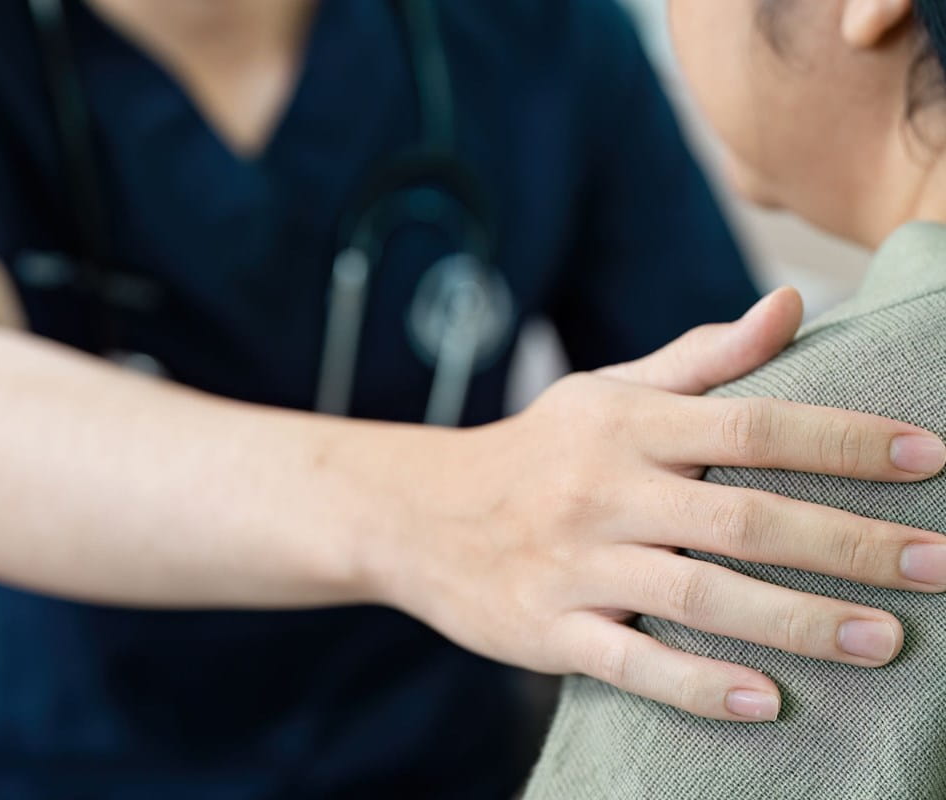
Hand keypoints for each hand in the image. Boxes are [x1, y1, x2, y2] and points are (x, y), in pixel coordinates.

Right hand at [377, 288, 945, 721]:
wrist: (422, 512)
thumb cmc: (537, 450)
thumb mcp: (608, 393)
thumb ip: (703, 360)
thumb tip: (790, 306)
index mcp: (626, 426)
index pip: (751, 423)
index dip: (843, 440)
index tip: (928, 456)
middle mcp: (604, 492)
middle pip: (744, 518)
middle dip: (850, 543)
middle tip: (940, 564)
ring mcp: (576, 565)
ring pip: (702, 597)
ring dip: (800, 622)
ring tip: (886, 641)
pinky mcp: (550, 629)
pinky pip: (635, 662)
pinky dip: (703, 686)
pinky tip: (769, 701)